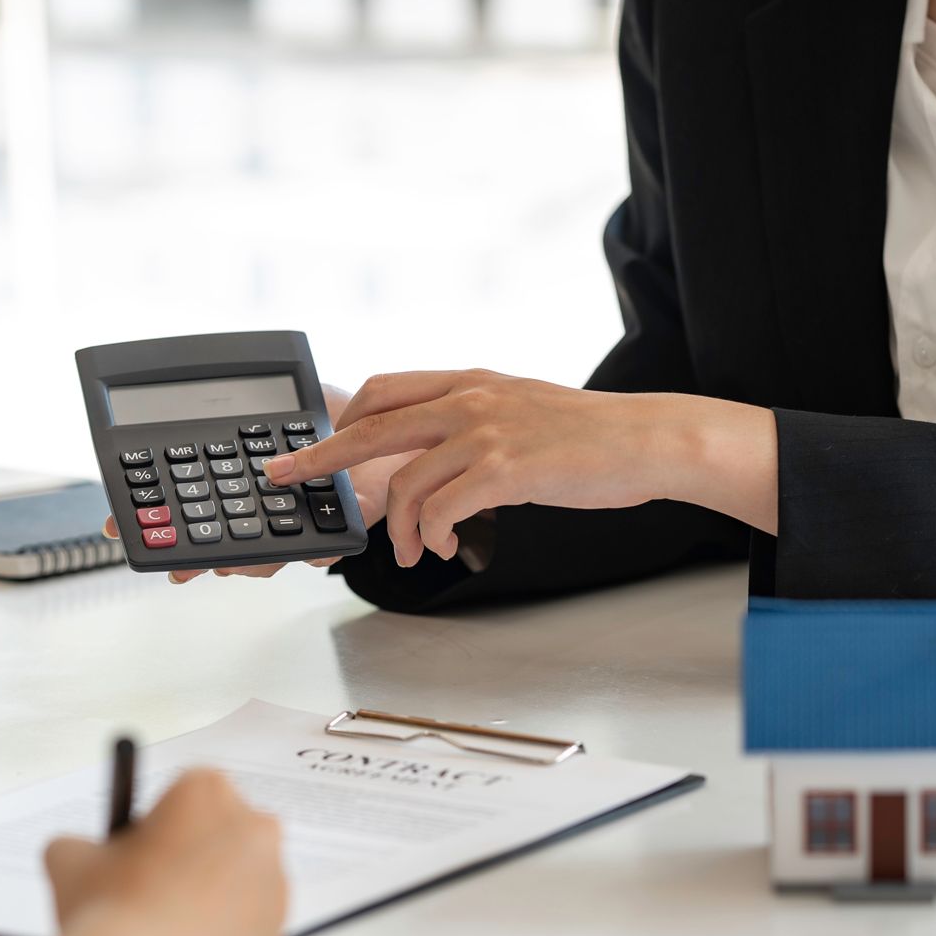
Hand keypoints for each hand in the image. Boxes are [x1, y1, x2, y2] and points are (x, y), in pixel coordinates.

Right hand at [0, 771, 285, 935]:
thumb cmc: (98, 917)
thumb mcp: (65, 864)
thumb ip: (78, 849)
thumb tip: (78, 854)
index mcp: (204, 795)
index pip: (190, 789)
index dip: (158, 824)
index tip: (141, 850)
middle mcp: (253, 832)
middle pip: (226, 834)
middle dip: (192, 861)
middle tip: (149, 897)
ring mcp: (274, 888)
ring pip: (242, 885)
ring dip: (211, 904)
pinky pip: (252, 933)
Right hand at [101, 384, 417, 583]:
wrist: (430, 423)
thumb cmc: (370, 418)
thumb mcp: (307, 403)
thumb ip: (270, 411)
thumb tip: (212, 404)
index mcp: (264, 482)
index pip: (203, 505)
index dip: (163, 521)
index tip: (119, 527)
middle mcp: (285, 508)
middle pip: (229, 544)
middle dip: (196, 558)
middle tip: (173, 564)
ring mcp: (318, 519)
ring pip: (271, 554)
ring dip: (250, 561)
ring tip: (228, 562)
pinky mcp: (358, 520)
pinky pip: (333, 541)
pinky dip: (317, 548)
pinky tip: (306, 549)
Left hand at [263, 370, 779, 565]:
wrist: (647, 439)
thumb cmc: (587, 437)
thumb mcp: (519, 412)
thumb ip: (472, 426)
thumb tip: (430, 462)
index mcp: (470, 382)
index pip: (384, 390)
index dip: (341, 419)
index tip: (312, 444)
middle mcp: (471, 399)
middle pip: (372, 426)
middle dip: (322, 458)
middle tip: (288, 479)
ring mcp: (489, 432)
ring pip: (409, 482)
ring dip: (401, 528)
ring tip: (414, 554)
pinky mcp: (508, 469)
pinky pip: (444, 509)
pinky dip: (435, 536)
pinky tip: (447, 549)